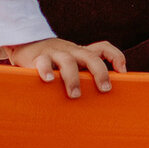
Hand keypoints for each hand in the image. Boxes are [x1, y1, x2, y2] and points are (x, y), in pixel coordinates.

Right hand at [6, 38, 126, 97]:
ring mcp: (55, 53)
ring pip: (68, 61)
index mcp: (81, 53)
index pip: (103, 48)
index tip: (123, 72)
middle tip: (105, 89)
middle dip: (100, 73)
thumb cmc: (54, 61)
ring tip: (75, 95)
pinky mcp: (38, 57)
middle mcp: (72, 51)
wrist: (26, 44)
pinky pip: (43, 62)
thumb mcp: (72, 64)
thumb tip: (100, 103)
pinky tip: (48, 80)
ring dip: (73, 79)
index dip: (115, 56)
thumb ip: (83, 75)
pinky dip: (46, 70)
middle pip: (91, 57)